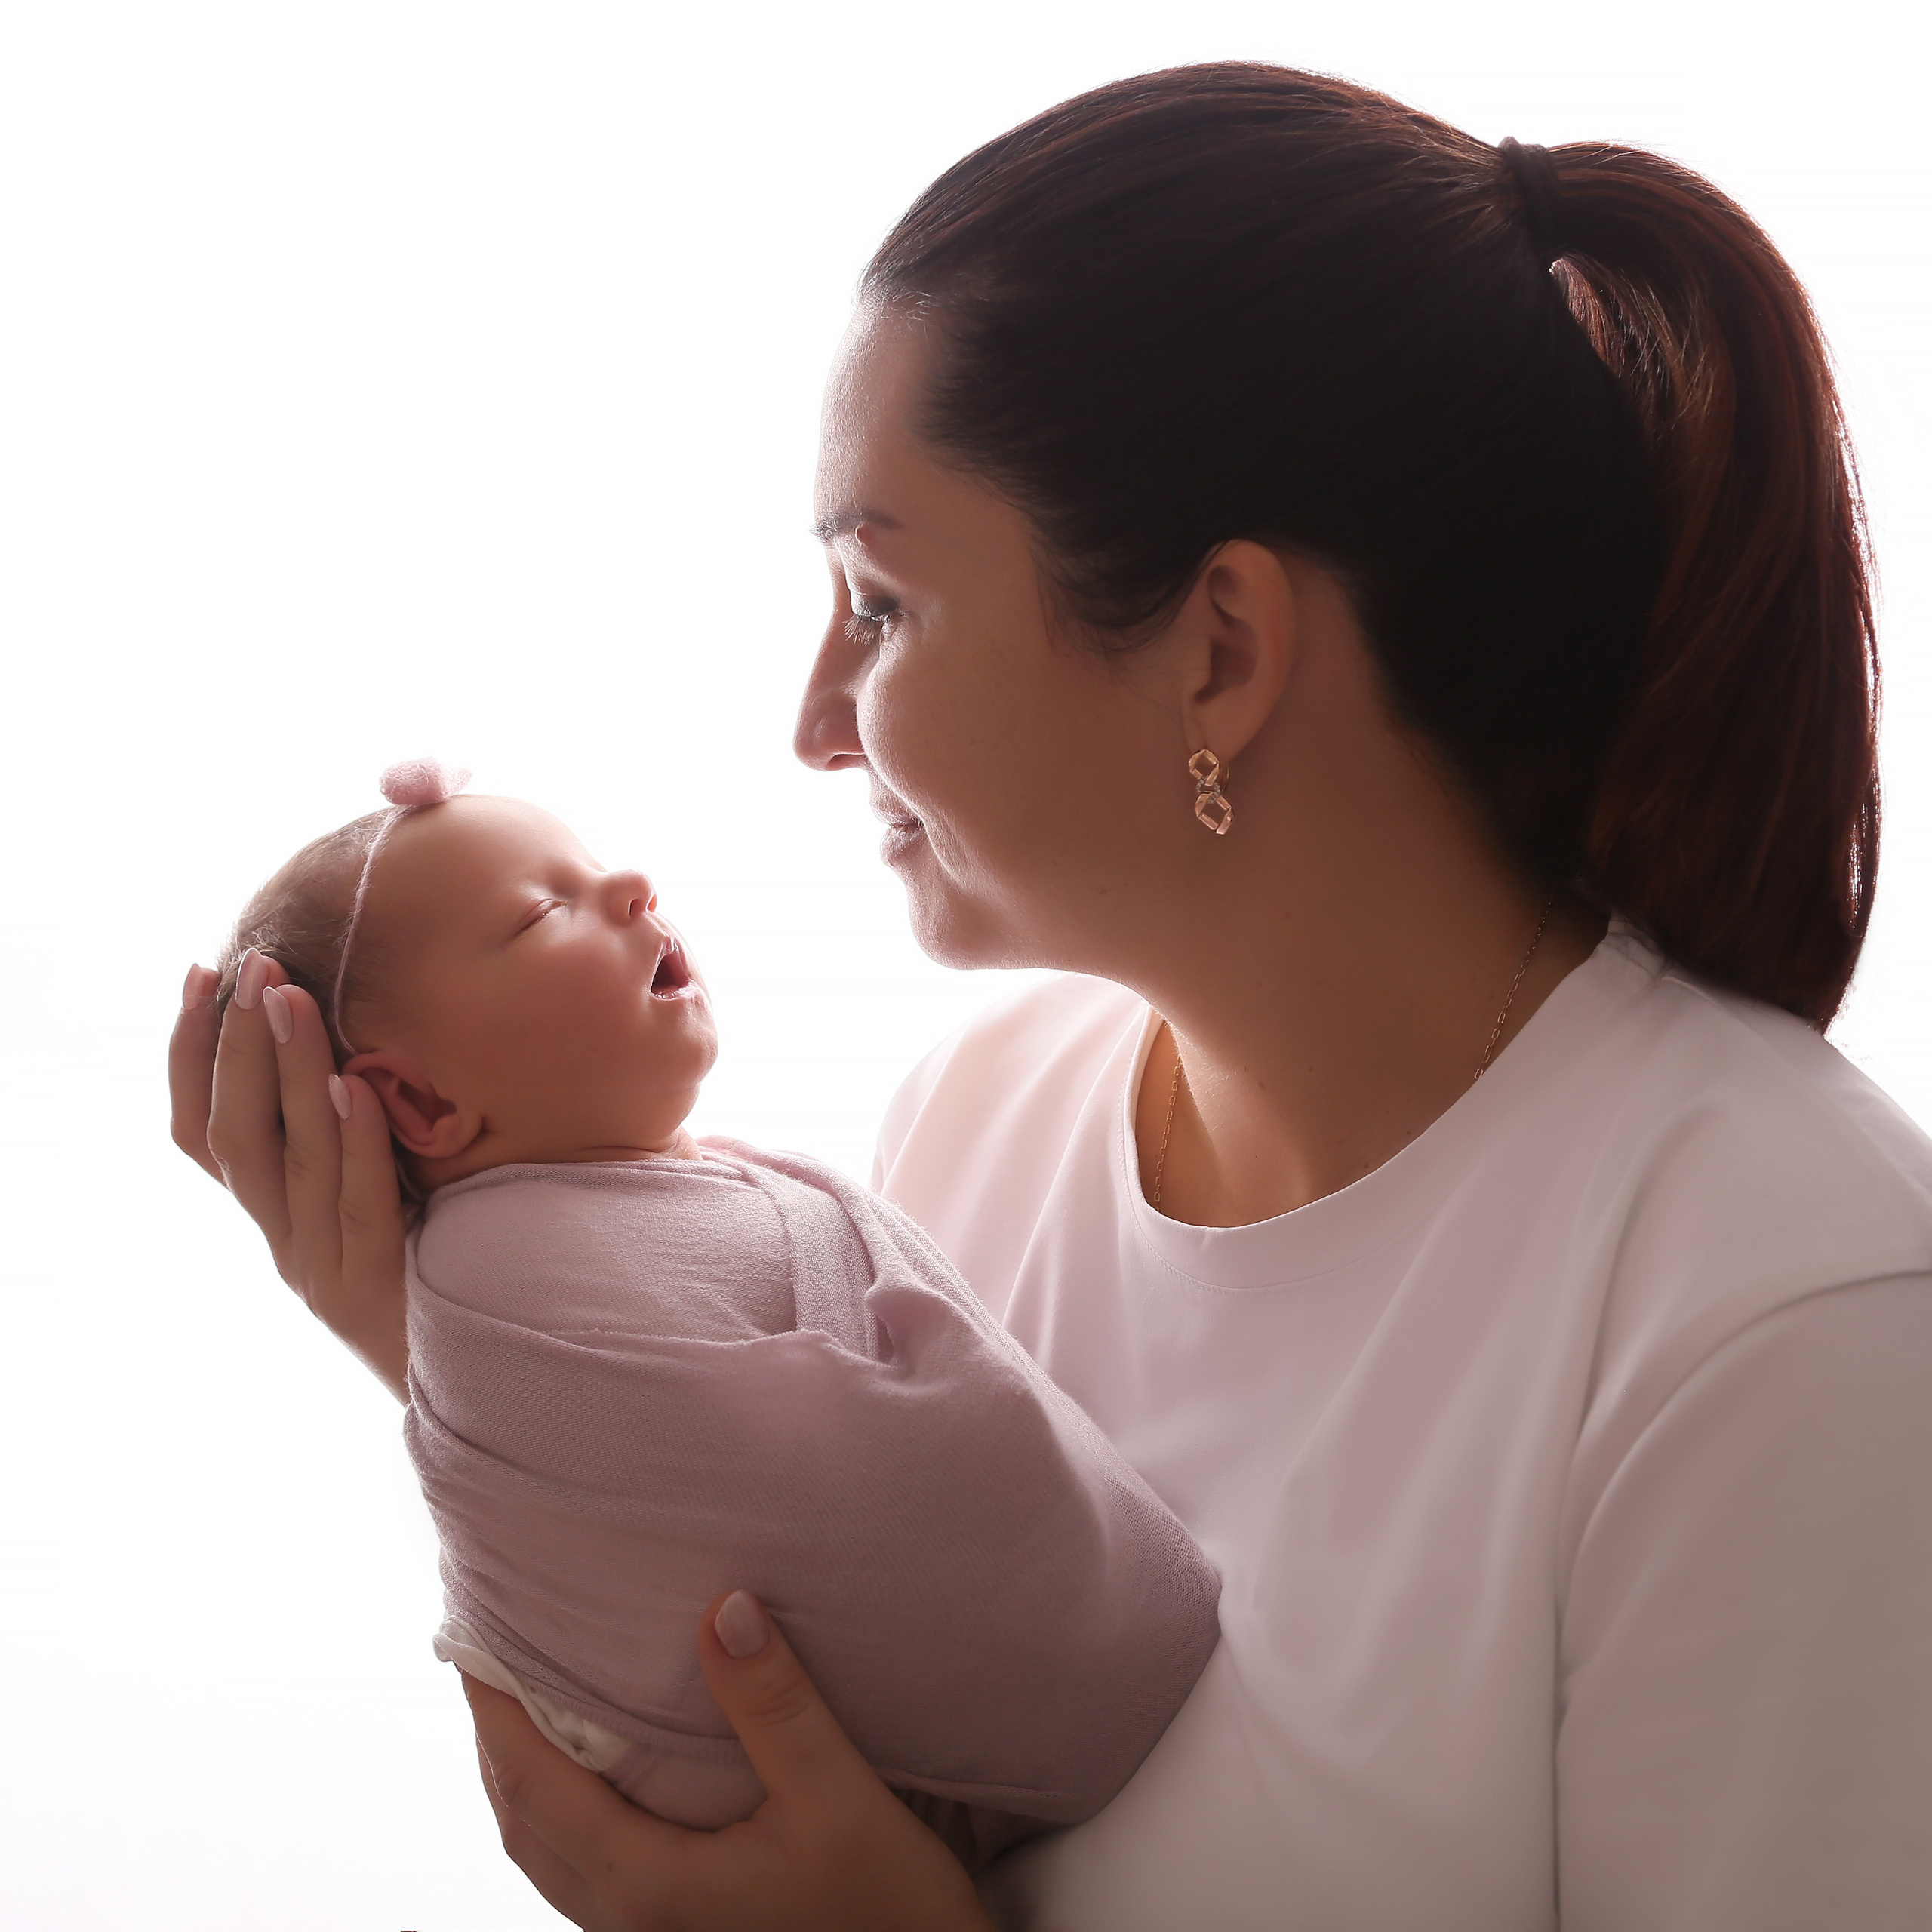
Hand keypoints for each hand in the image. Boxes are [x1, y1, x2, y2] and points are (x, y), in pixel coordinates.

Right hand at [169, 953, 409, 1398]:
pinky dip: (352, 1143)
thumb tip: (366, 1037)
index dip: (189, 1056)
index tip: (198, 975)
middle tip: (253, 968)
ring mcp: (325, 1265)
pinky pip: (358, 1204)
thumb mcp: (382, 1201)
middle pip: (236, 1134)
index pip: (203, 1132)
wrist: (474, 1381)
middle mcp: (285, 1240)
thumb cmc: (438, 1272)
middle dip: (237, 1045)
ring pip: (287, 1160)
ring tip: (291, 998)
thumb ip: (360, 1141)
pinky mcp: (379, 1283)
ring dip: (289, 1071)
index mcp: (276, 1218)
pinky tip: (355, 1088)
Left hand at [466, 1589, 999, 1931]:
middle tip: (492, 1656)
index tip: (475, 1642)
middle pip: (524, 1824)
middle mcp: (630, 1922)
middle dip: (497, 1740)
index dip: (497, 1714)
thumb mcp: (838, 1799)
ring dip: (525, 1777)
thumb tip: (722, 1608)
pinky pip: (583, 1868)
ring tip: (531, 1702)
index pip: (537, 1788)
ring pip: (547, 1853)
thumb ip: (776, 1707)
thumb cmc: (886, 1910)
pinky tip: (599, 1772)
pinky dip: (564, 1809)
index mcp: (648, 1888)